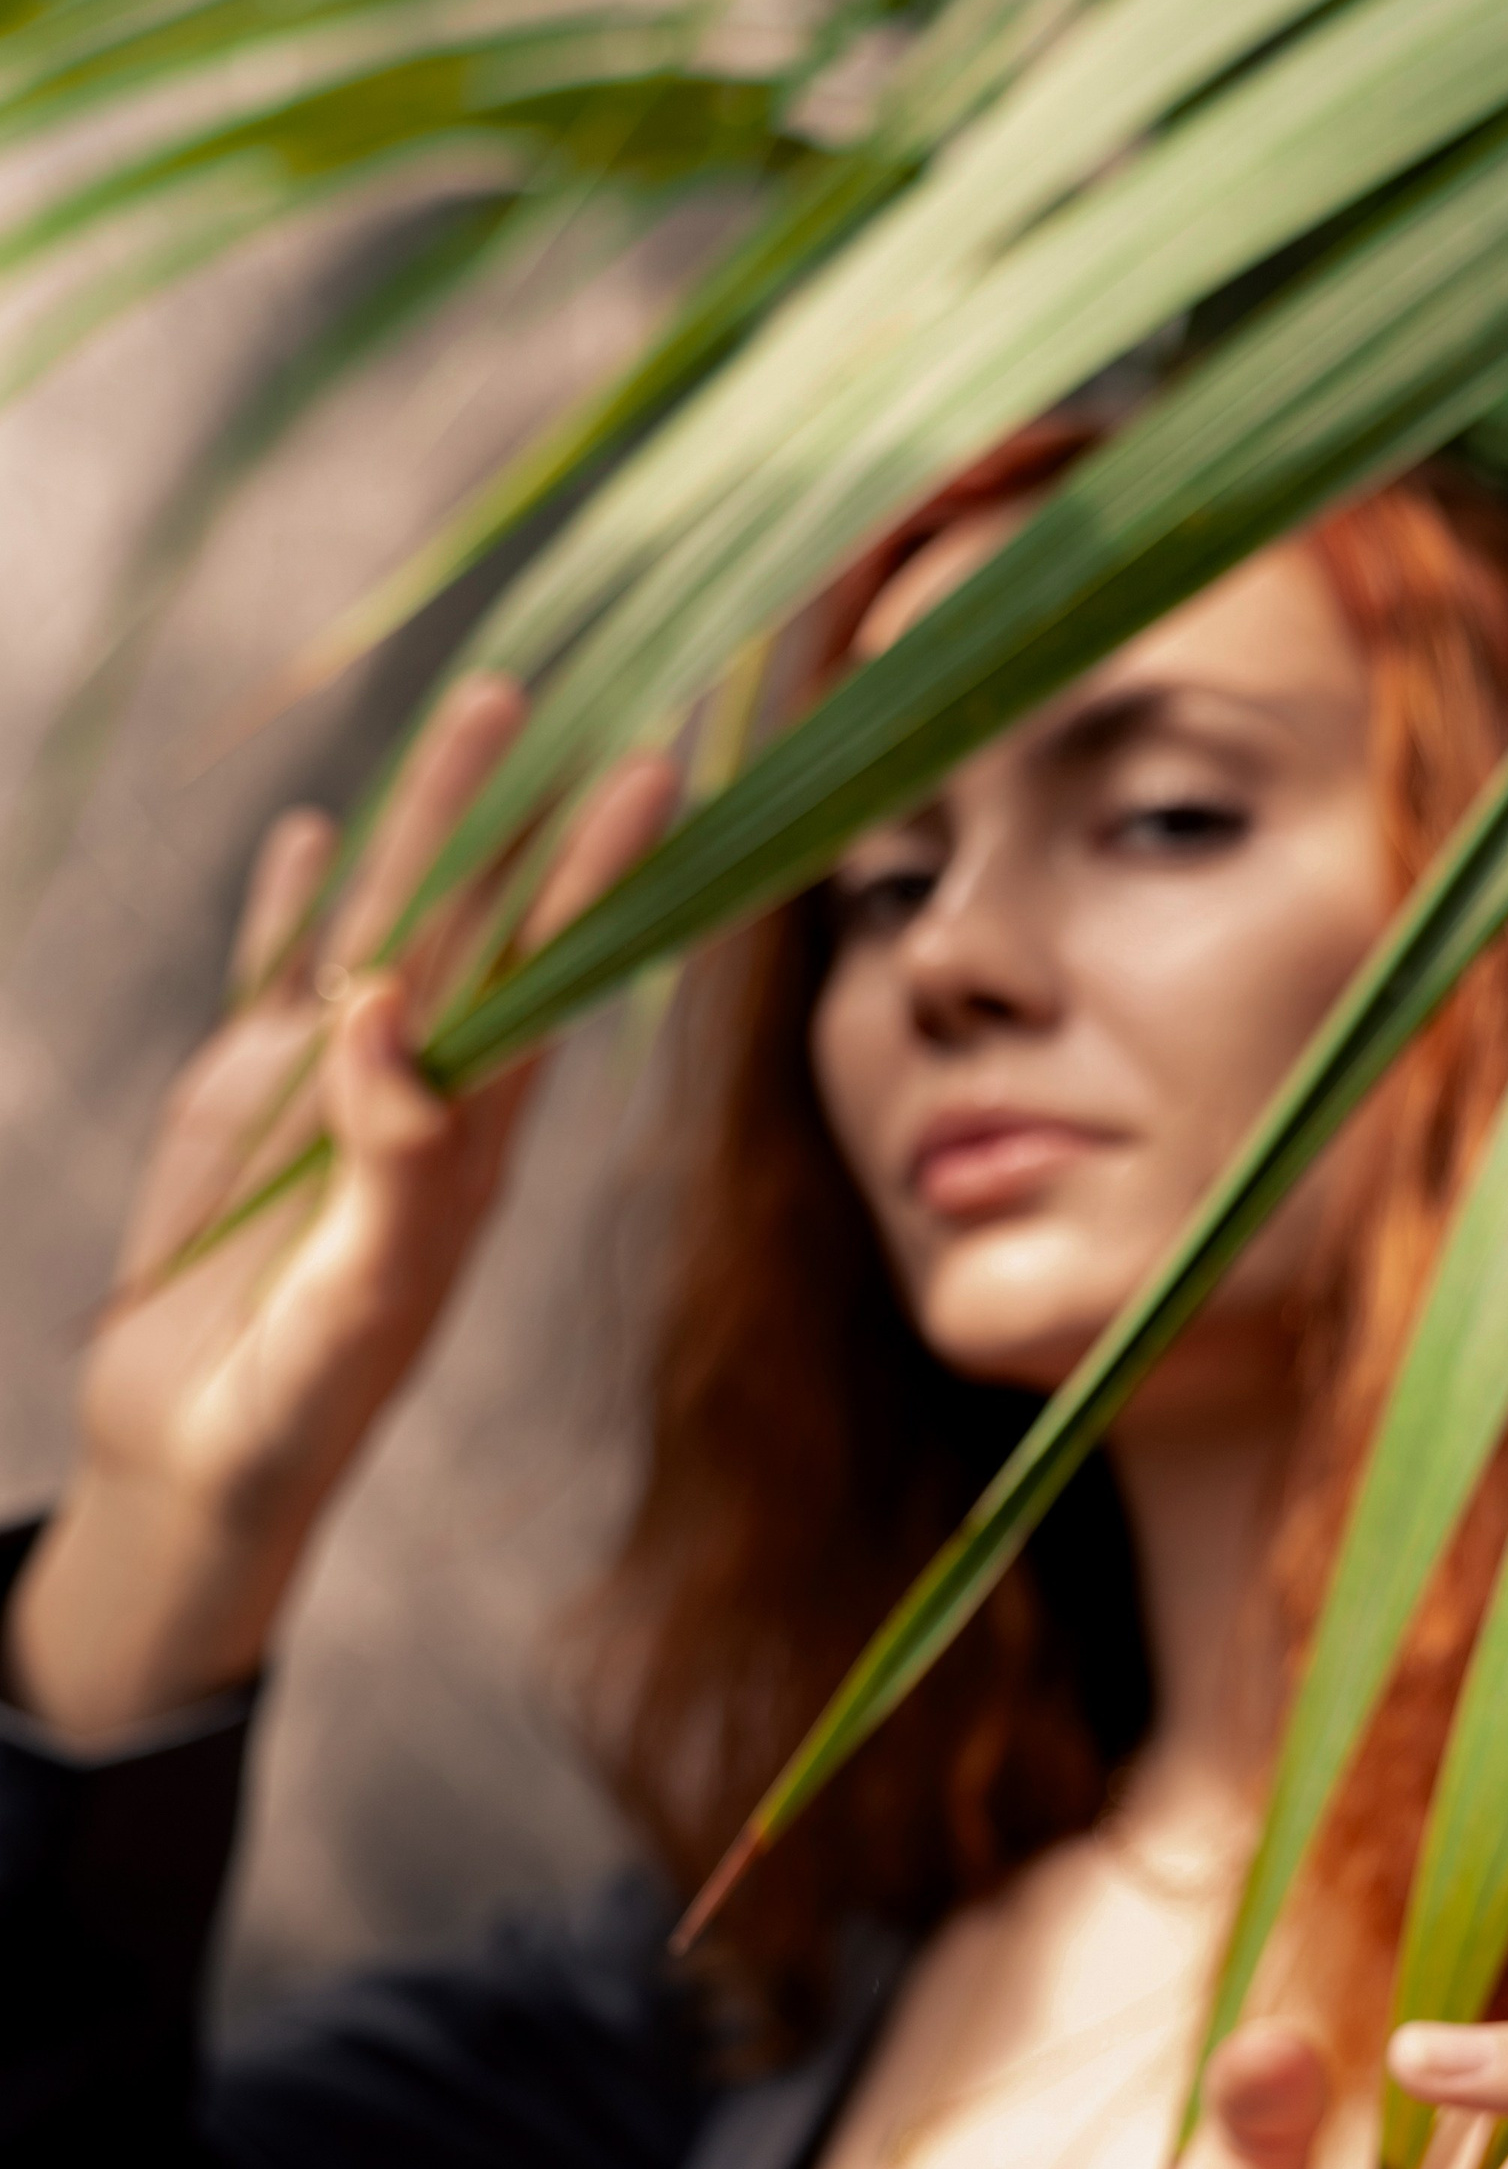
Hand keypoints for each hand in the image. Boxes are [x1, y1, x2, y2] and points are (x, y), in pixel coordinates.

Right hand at [8, 675, 674, 1735]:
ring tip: (467, 718)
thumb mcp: (358, 1300)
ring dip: (420, 829)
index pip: (546, 985)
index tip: (654, 782)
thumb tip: (387, 1009)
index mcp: (467, 1146)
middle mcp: (411, 1097)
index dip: (594, 884)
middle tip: (548, 696)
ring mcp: (319, 1091)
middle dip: (511, 815)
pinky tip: (318, 832)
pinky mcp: (235, 1104)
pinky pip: (268, 980)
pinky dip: (290, 907)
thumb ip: (388, 1165)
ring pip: (378, 928)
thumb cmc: (295, 1416)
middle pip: (470, 927)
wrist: (191, 1471)